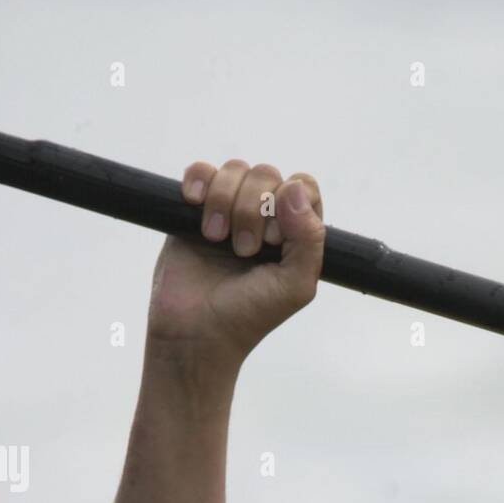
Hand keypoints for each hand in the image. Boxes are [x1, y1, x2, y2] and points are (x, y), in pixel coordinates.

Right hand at [146, 158, 324, 366]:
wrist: (195, 332)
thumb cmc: (247, 316)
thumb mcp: (295, 286)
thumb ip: (310, 239)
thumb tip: (294, 188)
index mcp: (293, 234)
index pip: (303, 188)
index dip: (289, 204)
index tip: (275, 240)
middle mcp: (263, 218)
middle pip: (267, 175)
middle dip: (253, 209)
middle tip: (244, 251)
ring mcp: (228, 212)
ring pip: (235, 170)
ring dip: (224, 202)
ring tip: (216, 240)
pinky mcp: (193, 211)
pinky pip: (200, 171)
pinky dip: (199, 181)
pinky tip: (195, 205)